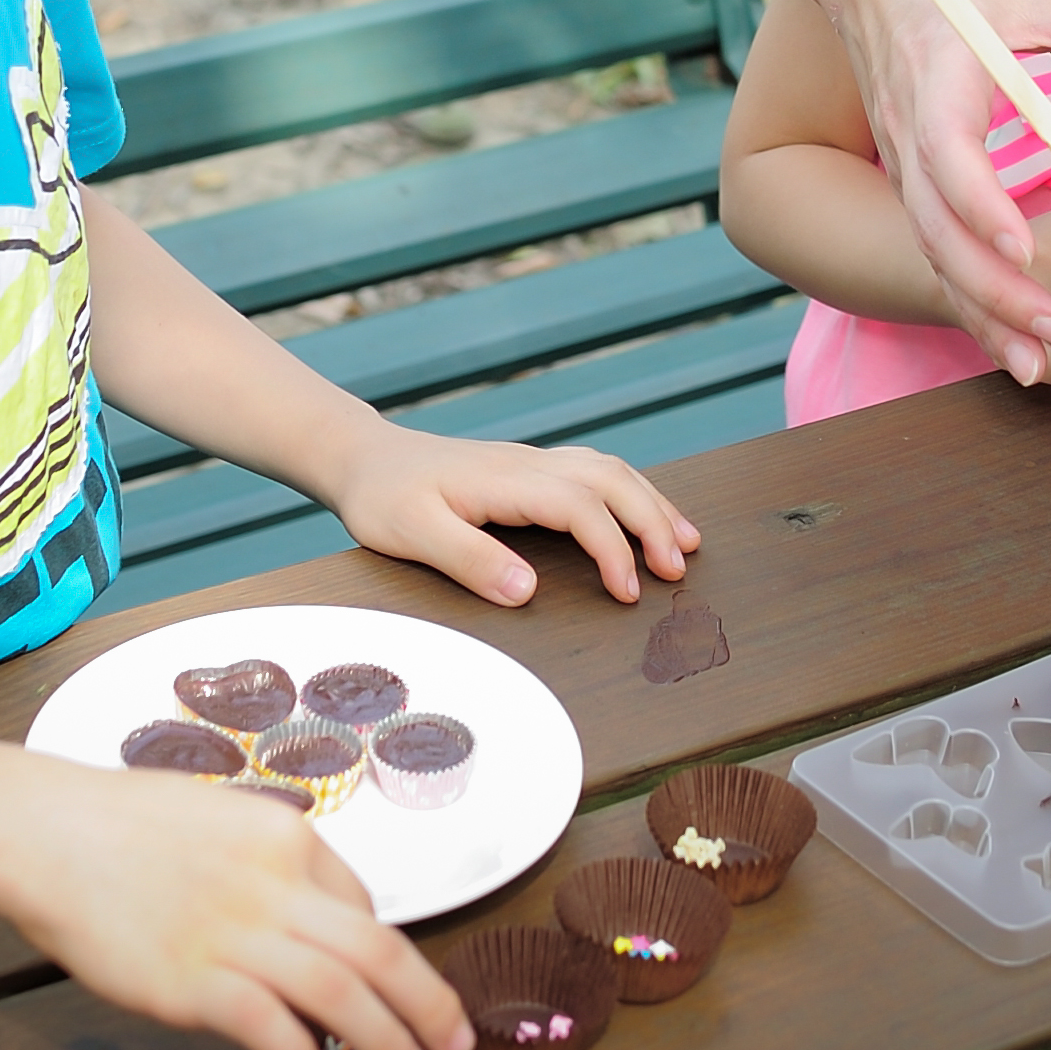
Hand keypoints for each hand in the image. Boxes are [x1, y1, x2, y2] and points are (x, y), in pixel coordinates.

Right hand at [0, 757, 470, 1049]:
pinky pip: (273, 1028)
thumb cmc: (119, 827)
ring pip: (343, 993)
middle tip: (454, 1046)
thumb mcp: (218, 820)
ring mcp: (236, 932)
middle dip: (428, 1007)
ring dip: (388, 1042)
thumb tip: (309, 926)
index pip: (363, 906)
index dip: (391, 963)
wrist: (44, 832)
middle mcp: (276, 883)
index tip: (405, 998)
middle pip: (378, 952)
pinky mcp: (194, 978)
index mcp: (288, 837)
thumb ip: (268, 870)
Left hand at [320, 418, 701, 606]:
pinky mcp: (528, 470)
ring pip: (610, 470)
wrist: (364, 457)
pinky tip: (642, 511)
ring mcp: (531, 463)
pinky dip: (630, 491)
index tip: (629, 592)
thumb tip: (529, 591)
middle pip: (611, 479)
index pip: (580, 507)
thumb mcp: (411, 535)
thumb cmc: (382, 498)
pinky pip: (595, 471)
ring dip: (651, 502)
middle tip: (680, 569)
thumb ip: (470, 560)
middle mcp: (528, 464)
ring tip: (686, 540)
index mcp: (505, 481)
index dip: (612, 549)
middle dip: (653, 521)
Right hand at [809, 0, 1050, 382]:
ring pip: (930, 252)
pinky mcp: (908, 177)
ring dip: (980, 312)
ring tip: (1038, 365)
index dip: (979, 203)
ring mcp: (900, 160)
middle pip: (935, 227)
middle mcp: (909, 130)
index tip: (1021, 247)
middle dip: (992, 289)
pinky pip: (932, 250)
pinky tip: (1011, 343)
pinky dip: (968, 301)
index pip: (947, 150)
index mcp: (940, 74)